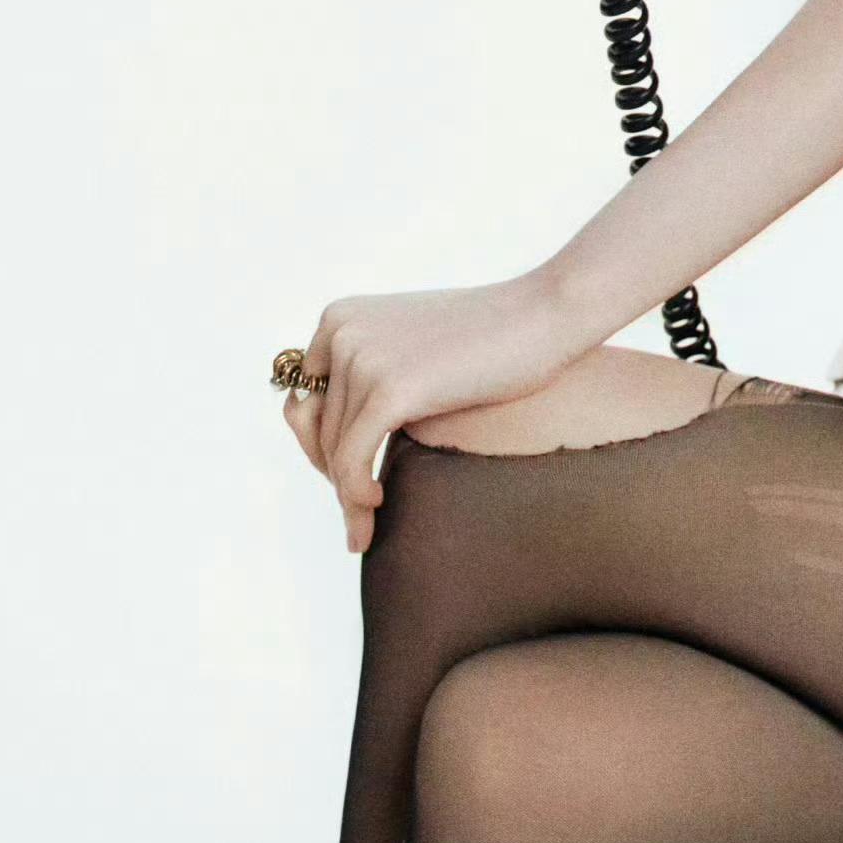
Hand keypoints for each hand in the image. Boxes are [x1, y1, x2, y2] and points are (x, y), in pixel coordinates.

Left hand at [282, 273, 578, 552]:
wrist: (544, 316)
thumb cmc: (486, 337)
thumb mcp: (408, 346)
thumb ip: (362, 371)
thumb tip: (299, 420)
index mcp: (340, 316)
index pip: (304, 397)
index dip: (323, 440)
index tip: (348, 473)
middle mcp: (341, 332)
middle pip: (316, 428)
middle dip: (335, 473)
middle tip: (359, 512)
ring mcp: (363, 358)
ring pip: (333, 451)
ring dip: (347, 496)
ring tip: (367, 526)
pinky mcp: (390, 389)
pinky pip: (351, 461)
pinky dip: (355, 494)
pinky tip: (378, 505)